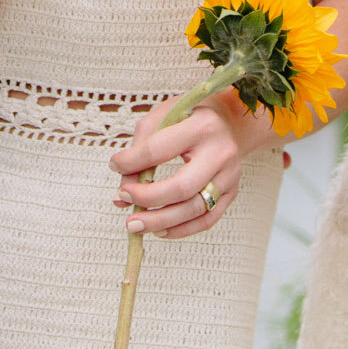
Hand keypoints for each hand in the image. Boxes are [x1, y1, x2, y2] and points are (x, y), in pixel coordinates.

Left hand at [107, 92, 260, 238]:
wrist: (228, 122)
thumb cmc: (189, 118)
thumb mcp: (161, 120)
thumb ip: (139, 151)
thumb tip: (122, 193)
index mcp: (200, 126)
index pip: (158, 150)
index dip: (131, 162)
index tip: (115, 165)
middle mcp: (220, 152)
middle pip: (181, 187)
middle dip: (148, 199)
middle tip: (124, 200)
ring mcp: (230, 175)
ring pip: (194, 209)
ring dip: (160, 221)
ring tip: (135, 224)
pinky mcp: (233, 192)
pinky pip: (207, 219)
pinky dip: (181, 229)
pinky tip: (159, 230)